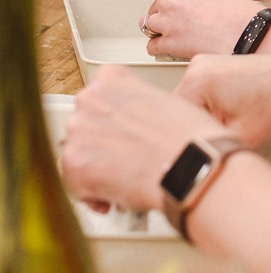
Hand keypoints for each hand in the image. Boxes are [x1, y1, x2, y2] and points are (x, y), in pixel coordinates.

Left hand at [62, 65, 225, 212]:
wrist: (193, 163)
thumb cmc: (188, 137)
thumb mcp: (162, 101)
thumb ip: (134, 108)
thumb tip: (128, 127)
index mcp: (111, 78)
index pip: (96, 99)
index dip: (109, 122)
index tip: (119, 134)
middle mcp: (90, 99)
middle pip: (84, 127)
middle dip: (101, 146)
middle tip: (123, 160)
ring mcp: (79, 130)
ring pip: (77, 155)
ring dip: (96, 169)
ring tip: (123, 179)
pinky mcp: (75, 163)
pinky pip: (75, 184)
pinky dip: (93, 194)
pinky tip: (117, 194)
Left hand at [119, 0, 257, 59]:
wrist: (243, 31)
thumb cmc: (239, 14)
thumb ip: (200, 0)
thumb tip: (202, 12)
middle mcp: (170, 0)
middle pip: (153, 10)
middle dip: (161, 17)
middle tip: (178, 25)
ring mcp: (166, 22)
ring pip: (150, 28)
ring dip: (160, 33)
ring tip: (178, 38)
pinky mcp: (168, 43)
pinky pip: (153, 47)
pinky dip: (159, 49)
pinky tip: (172, 50)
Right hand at [176, 53, 270, 149]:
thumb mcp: (241, 139)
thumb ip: (208, 153)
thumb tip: (189, 167)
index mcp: (195, 80)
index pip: (174, 126)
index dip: (191, 147)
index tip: (208, 157)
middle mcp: (197, 67)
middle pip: (183, 116)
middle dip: (202, 135)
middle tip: (228, 144)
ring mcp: (209, 64)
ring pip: (196, 109)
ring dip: (211, 124)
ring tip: (240, 129)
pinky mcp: (220, 69)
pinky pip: (208, 99)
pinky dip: (220, 113)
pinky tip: (242, 119)